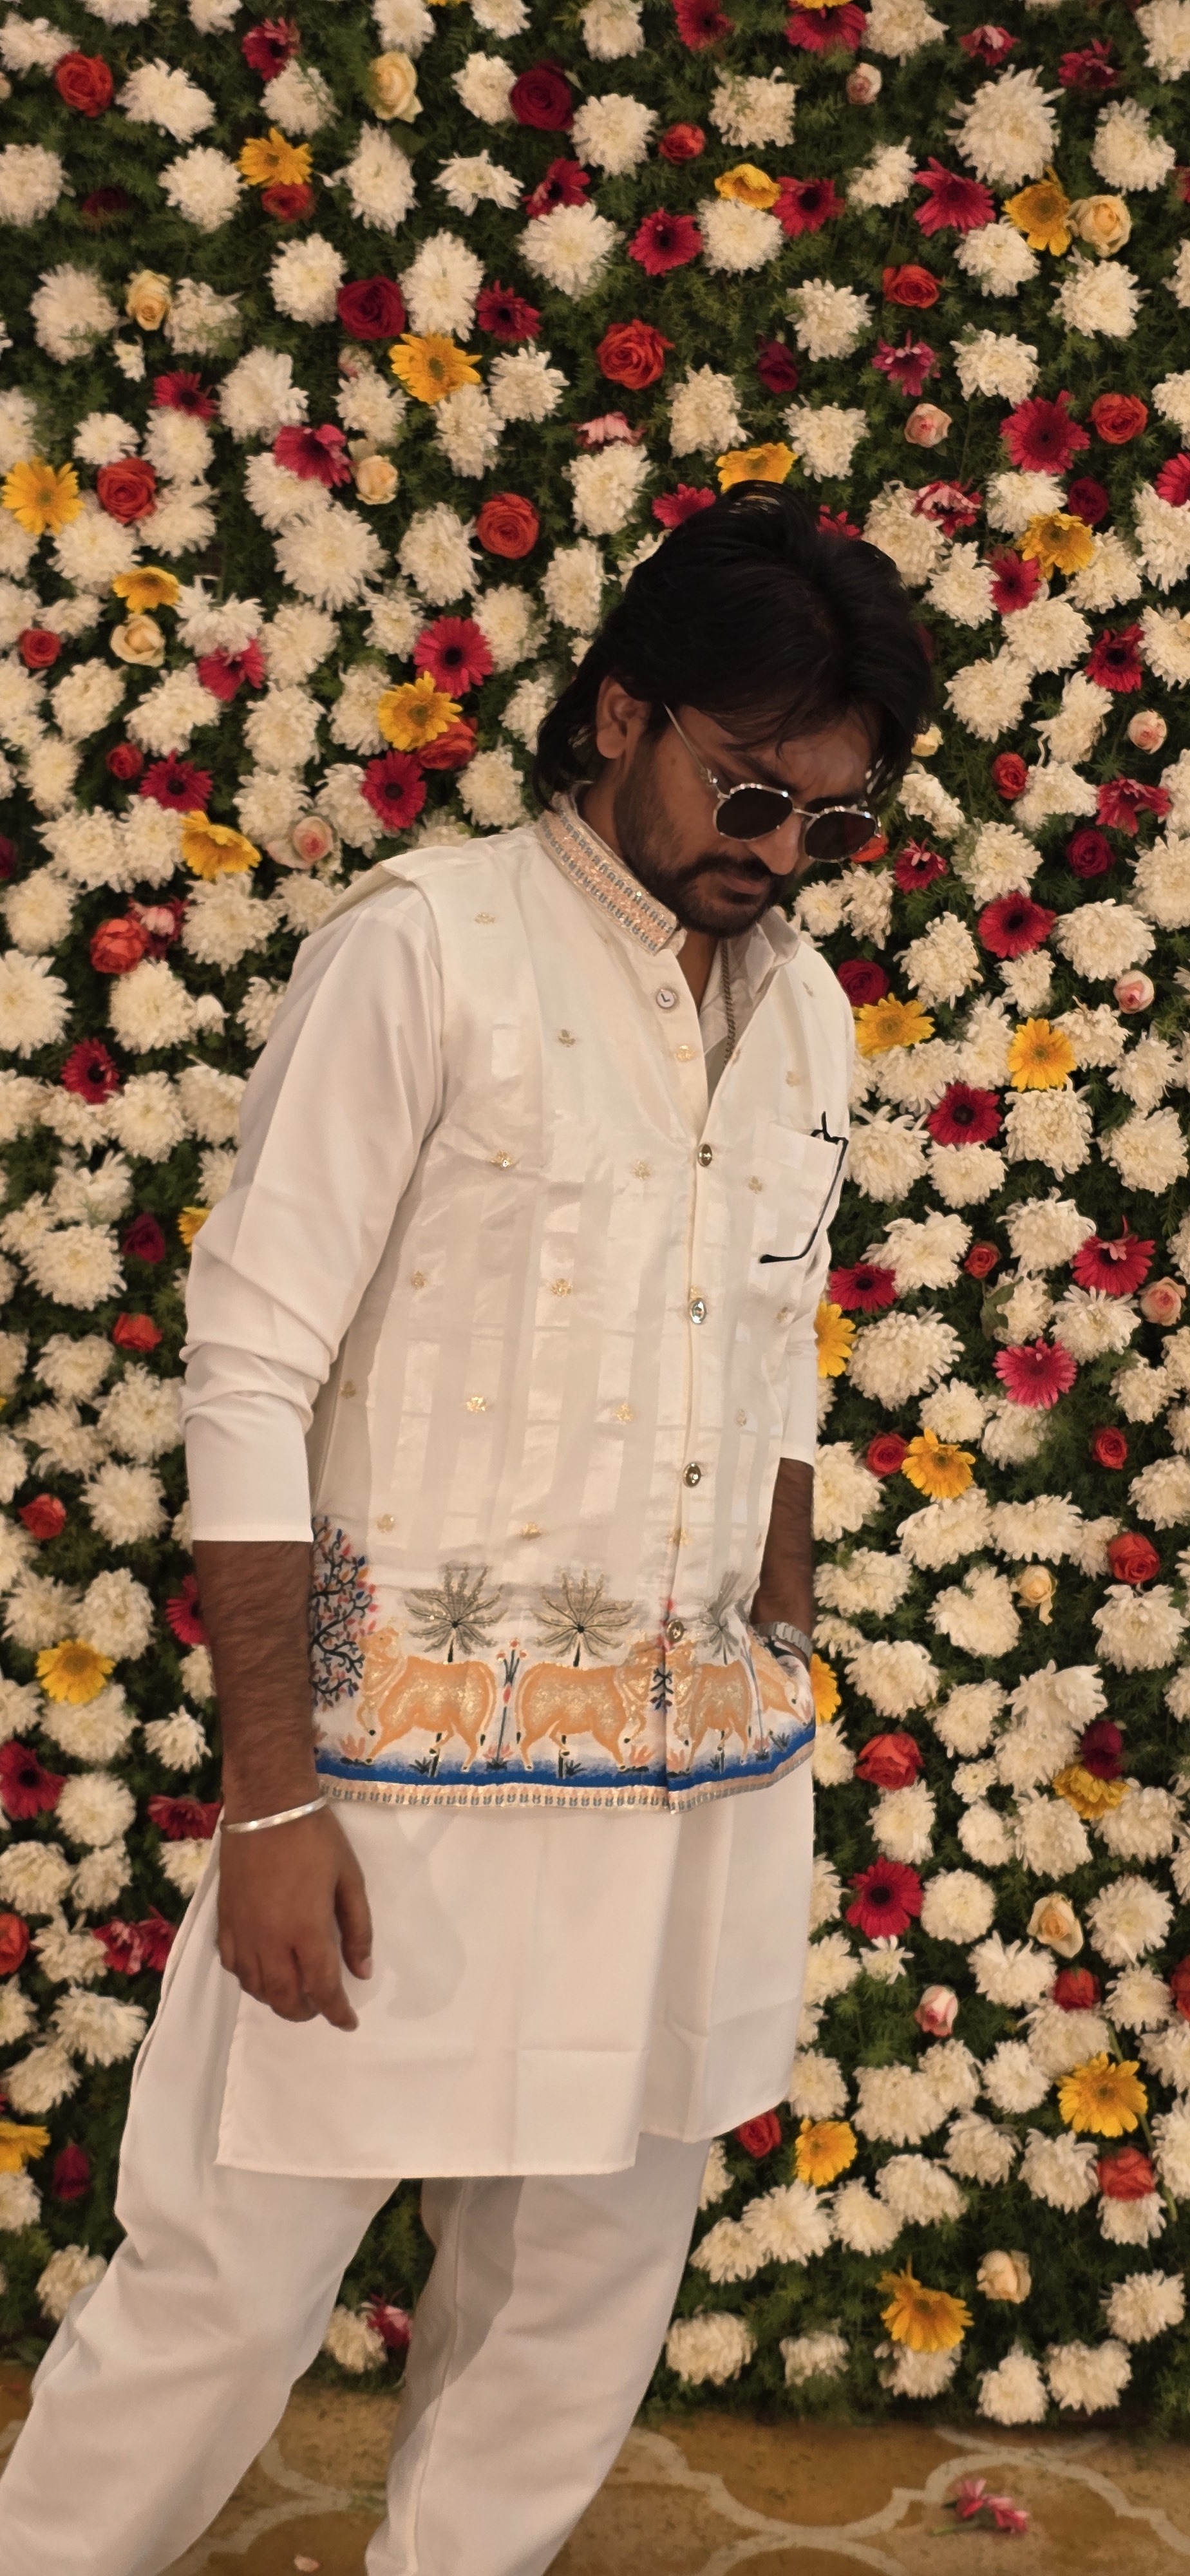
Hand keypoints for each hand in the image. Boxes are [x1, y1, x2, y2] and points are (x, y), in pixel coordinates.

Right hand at [217, 1805, 372, 2029]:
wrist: (266, 1806)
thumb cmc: (315, 1838)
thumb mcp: (350, 1879)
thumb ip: (357, 1929)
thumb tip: (361, 1972)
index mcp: (306, 1931)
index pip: (323, 1988)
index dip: (337, 2012)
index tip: (349, 2022)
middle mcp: (270, 1940)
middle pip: (284, 1998)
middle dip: (305, 2011)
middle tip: (321, 2007)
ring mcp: (243, 1932)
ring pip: (255, 1987)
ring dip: (277, 1999)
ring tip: (295, 1992)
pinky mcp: (224, 1920)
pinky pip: (232, 1965)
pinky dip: (249, 1978)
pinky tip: (262, 1970)